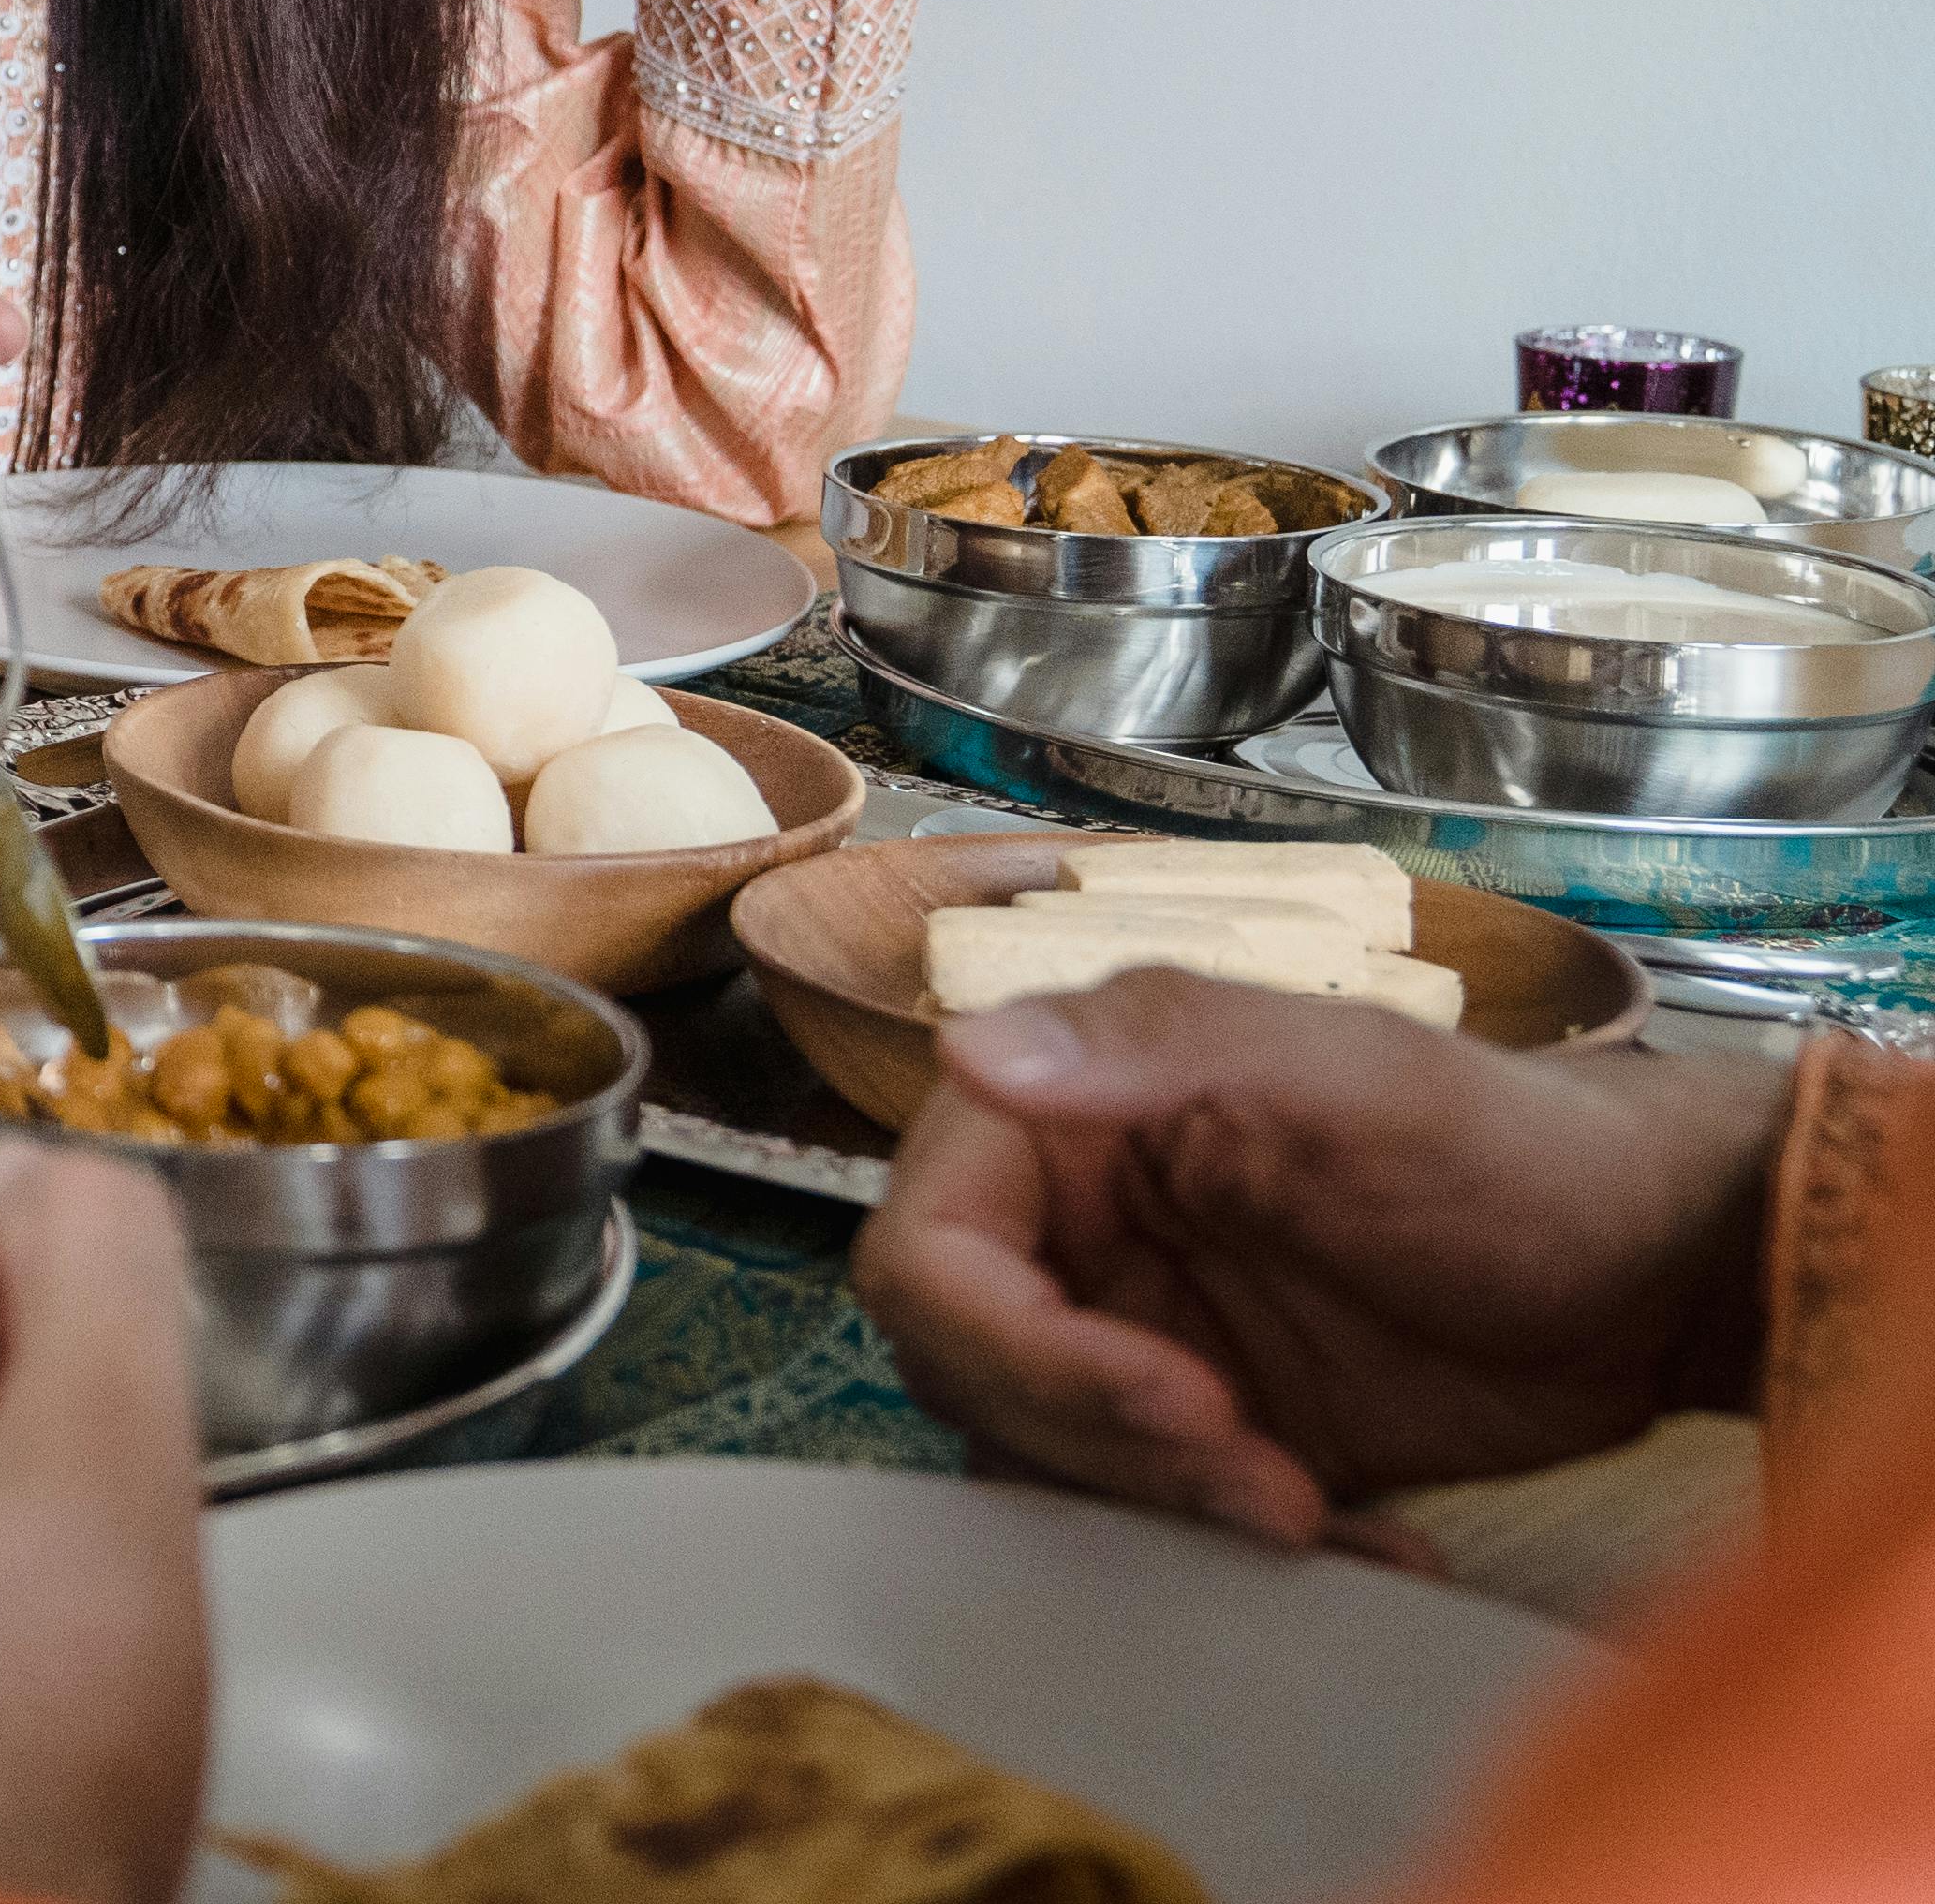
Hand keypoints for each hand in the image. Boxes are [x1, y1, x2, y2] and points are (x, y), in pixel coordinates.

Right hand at [852, 972, 1784, 1550]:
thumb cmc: (1511, 1145)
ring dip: (1160, 1507)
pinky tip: (1367, 1538)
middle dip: (1103, 1442)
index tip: (1177, 1398)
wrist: (1664, 1272)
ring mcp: (1134, 1337)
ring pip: (1043, 1458)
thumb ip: (1153, 1042)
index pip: (929, 1254)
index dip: (1020, 1346)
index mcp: (1063, 1122)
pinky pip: (1148, 1518)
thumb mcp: (1346, 1073)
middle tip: (1261, 1473)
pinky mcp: (1206, 1438)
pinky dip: (1233, 1551)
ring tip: (1311, 1508)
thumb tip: (964, 1045)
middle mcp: (1073, 1229)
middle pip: (972, 1374)